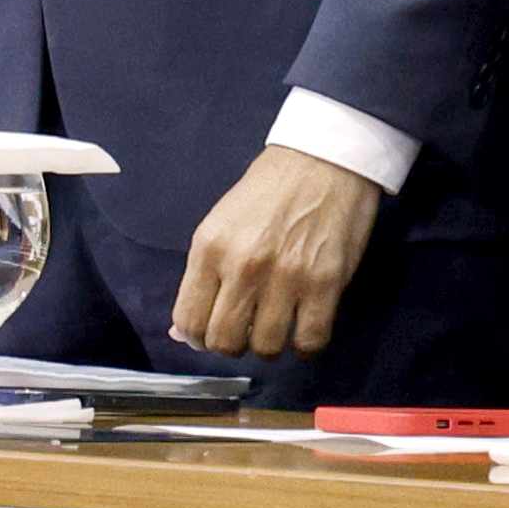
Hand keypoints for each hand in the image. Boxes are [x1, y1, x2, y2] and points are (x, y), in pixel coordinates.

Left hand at [170, 144, 385, 361]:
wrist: (323, 159)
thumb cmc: (268, 190)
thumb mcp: (219, 223)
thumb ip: (202, 277)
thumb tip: (183, 334)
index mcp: (210, 248)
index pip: (188, 320)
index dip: (197, 337)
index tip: (212, 331)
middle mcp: (243, 266)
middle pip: (224, 342)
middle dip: (232, 344)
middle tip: (246, 328)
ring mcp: (286, 277)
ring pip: (266, 348)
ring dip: (270, 344)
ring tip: (277, 324)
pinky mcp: (325, 284)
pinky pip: (310, 341)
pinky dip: (305, 344)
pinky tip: (304, 326)